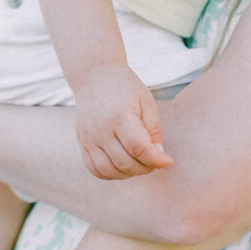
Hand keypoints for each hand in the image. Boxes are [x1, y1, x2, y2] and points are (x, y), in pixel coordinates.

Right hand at [74, 65, 173, 180]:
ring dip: (129, 173)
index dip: (156, 159)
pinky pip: (95, 169)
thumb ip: (153, 128)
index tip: (168, 161)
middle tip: (155, 160)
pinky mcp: (82, 143)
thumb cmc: (124, 87)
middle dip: (145, 167)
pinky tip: (122, 165)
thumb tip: (159, 155)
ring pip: (109, 171)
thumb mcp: (145, 101)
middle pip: (125, 162)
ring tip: (139, 162)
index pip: (138, 147)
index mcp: (119, 115)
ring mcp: (89, 138)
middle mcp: (101, 130)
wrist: (95, 75)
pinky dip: (111, 174)